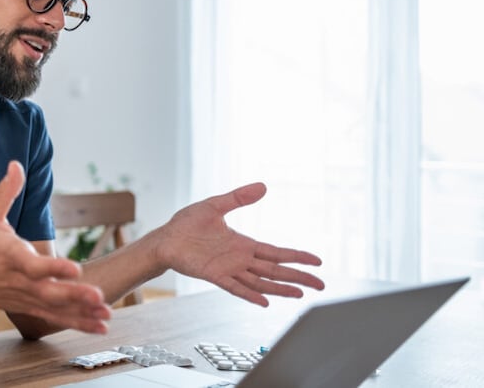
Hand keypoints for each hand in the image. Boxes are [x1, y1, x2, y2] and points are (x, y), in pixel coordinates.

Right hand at [0, 161, 111, 332]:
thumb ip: (5, 191)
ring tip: (106, 315)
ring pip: (57, 309)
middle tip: (98, 296)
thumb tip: (16, 165)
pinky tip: (101, 327)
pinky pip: (57, 319)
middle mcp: (21, 281)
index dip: (54, 268)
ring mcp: (28, 298)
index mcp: (11, 257)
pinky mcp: (33, 308)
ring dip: (82, 313)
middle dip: (75, 296)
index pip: (33, 265)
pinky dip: (79, 324)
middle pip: (50, 293)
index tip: (75, 268)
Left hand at [153, 182, 324, 305]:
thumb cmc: (186, 224)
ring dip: (280, 288)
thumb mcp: (215, 206)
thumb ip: (238, 197)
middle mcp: (240, 259)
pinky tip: (265, 301)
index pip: (276, 252)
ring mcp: (229, 269)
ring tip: (300, 294)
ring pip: (260, 281)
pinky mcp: (214, 275)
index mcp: (243, 244)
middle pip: (275, 270)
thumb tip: (263, 186)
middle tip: (321, 284)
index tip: (316, 261)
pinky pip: (235, 287)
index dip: (297, 257)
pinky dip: (250, 294)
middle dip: (298, 276)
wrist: (165, 238)